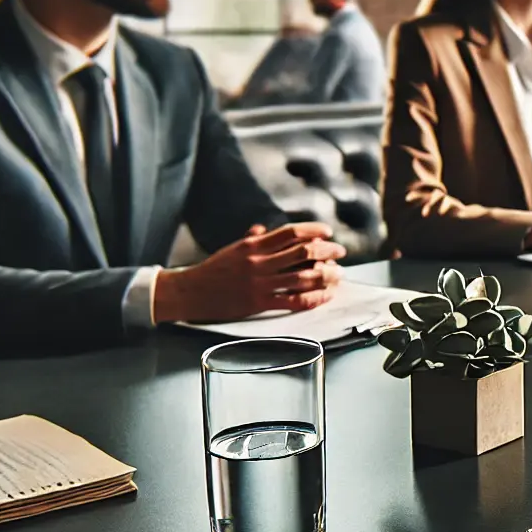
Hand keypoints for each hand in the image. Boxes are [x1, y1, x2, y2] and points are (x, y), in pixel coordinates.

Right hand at [153, 223, 345, 323]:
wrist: (191, 292)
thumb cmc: (213, 270)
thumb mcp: (232, 249)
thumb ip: (251, 239)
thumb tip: (263, 229)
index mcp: (254, 245)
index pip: (290, 233)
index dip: (313, 231)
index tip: (328, 232)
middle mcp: (259, 261)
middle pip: (302, 252)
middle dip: (327, 251)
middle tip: (340, 253)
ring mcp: (260, 283)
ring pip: (303, 276)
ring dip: (326, 275)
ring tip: (338, 275)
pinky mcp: (259, 302)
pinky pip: (293, 300)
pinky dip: (313, 298)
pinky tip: (324, 296)